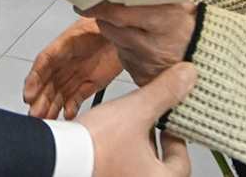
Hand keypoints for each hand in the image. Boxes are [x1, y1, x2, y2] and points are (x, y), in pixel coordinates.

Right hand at [24, 17, 123, 119]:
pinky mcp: (89, 83)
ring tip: (46, 119)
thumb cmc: (108, 23)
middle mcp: (67, 61)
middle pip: (48, 82)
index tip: (29, 94)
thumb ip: (89, 17)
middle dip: (40, 99)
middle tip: (35, 114)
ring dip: (51, 106)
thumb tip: (86, 8)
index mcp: (64, 44)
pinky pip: (76, 98)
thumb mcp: (97, 19)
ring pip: (59, 93)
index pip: (44, 61)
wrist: (126, 32)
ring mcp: (77, 73)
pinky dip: (71, 108)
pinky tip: (68, 115)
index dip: (35, 78)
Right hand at [79, 63, 195, 176]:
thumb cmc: (95, 145)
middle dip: (153, 142)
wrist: (58, 157)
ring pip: (137, 167)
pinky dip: (117, 155)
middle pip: (158, 167)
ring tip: (125, 128)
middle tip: (148, 125)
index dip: (177, 140)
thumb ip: (164, 94)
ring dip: (134, 148)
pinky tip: (106, 139)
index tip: (168, 124)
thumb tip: (187, 78)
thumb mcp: (136, 110)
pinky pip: (118, 169)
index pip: (181, 165)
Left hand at [84, 1, 197, 86]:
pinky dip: (125, 47)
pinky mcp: (141, 77)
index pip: (119, 13)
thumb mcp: (182, 6)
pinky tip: (138, 41)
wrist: (212, 63)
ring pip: (115, 41)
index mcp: (163, 22)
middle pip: (111, 27)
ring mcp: (145, 64)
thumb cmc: (195, 29)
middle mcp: (151, 45)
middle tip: (97, 5)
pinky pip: (124, 57)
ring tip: (126, 22)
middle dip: (102, 16)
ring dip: (113, 30)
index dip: (99, 6)